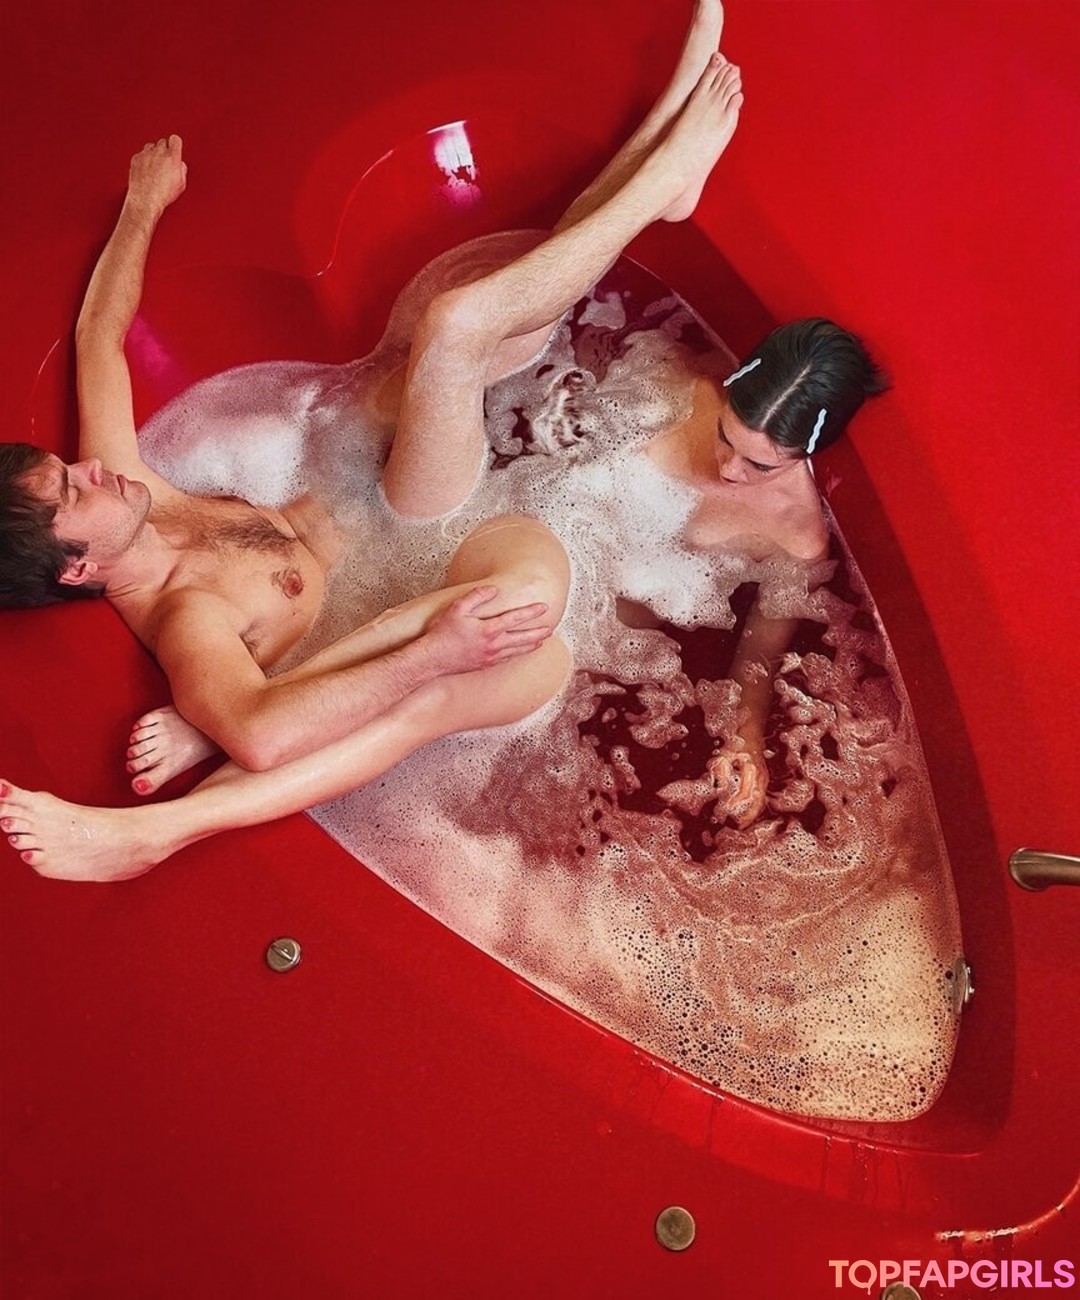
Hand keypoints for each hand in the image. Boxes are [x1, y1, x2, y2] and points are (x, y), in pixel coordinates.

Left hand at [126, 135, 186, 218]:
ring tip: (155, 167)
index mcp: (172, 157)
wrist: (146, 199)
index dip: (175, 144)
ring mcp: (146, 154)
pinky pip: (141, 154)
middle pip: (162, 142)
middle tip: (165, 162)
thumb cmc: (163, 194)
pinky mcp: (136, 158)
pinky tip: (147, 170)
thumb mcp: (181, 184)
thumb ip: (182, 169)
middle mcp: (158, 153)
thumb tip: (179, 164)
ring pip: (151, 146)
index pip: (175, 139)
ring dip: (154, 153)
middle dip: (164, 150)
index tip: (175, 148)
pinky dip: (144, 159)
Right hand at [423, 585, 550, 675]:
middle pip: (522, 638)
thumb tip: (493, 589)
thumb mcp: (456, 608)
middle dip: (538, 632)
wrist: (431, 660)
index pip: (515, 618)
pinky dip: (517, 655)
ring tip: (542, 641)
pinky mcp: (484, 665)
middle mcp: (493, 645)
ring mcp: (489, 657)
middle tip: (550, 628)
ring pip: (517, 651)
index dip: (530, 612)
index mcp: (488, 630)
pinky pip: (506, 659)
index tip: (544, 607)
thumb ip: (476, 596)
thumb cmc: (441, 633)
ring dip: (531, 645)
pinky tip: (520, 652)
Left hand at [708, 746, 768, 828]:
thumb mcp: (724, 754)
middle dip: (748, 816)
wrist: (753, 734)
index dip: (736, 803)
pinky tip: (747, 815)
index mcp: (751, 770)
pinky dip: (755, 808)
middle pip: (757, 802)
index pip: (745, 793)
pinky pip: (762, 798)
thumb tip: (719, 787)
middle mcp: (760, 777)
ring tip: (742, 825)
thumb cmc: (737, 744)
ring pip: (761, 802)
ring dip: (752, 815)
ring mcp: (764, 779)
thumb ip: (721, 770)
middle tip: (737, 827)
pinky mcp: (764, 781)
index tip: (726, 810)